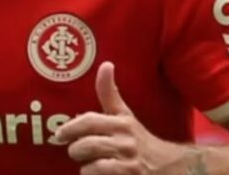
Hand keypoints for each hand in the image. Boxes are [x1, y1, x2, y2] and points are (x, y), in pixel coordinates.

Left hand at [55, 62, 205, 174]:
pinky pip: (100, 174)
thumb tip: (105, 64)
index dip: (70, 127)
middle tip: (75, 151)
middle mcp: (125, 140)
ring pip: (91, 163)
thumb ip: (110, 93)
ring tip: (87, 164)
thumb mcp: (125, 115)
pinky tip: (97, 173)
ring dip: (84, 165)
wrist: (169, 165)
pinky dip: (92, 174)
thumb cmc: (138, 138)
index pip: (90, 121)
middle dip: (75, 149)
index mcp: (122, 122)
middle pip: (87, 144)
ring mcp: (128, 160)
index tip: (59, 134)